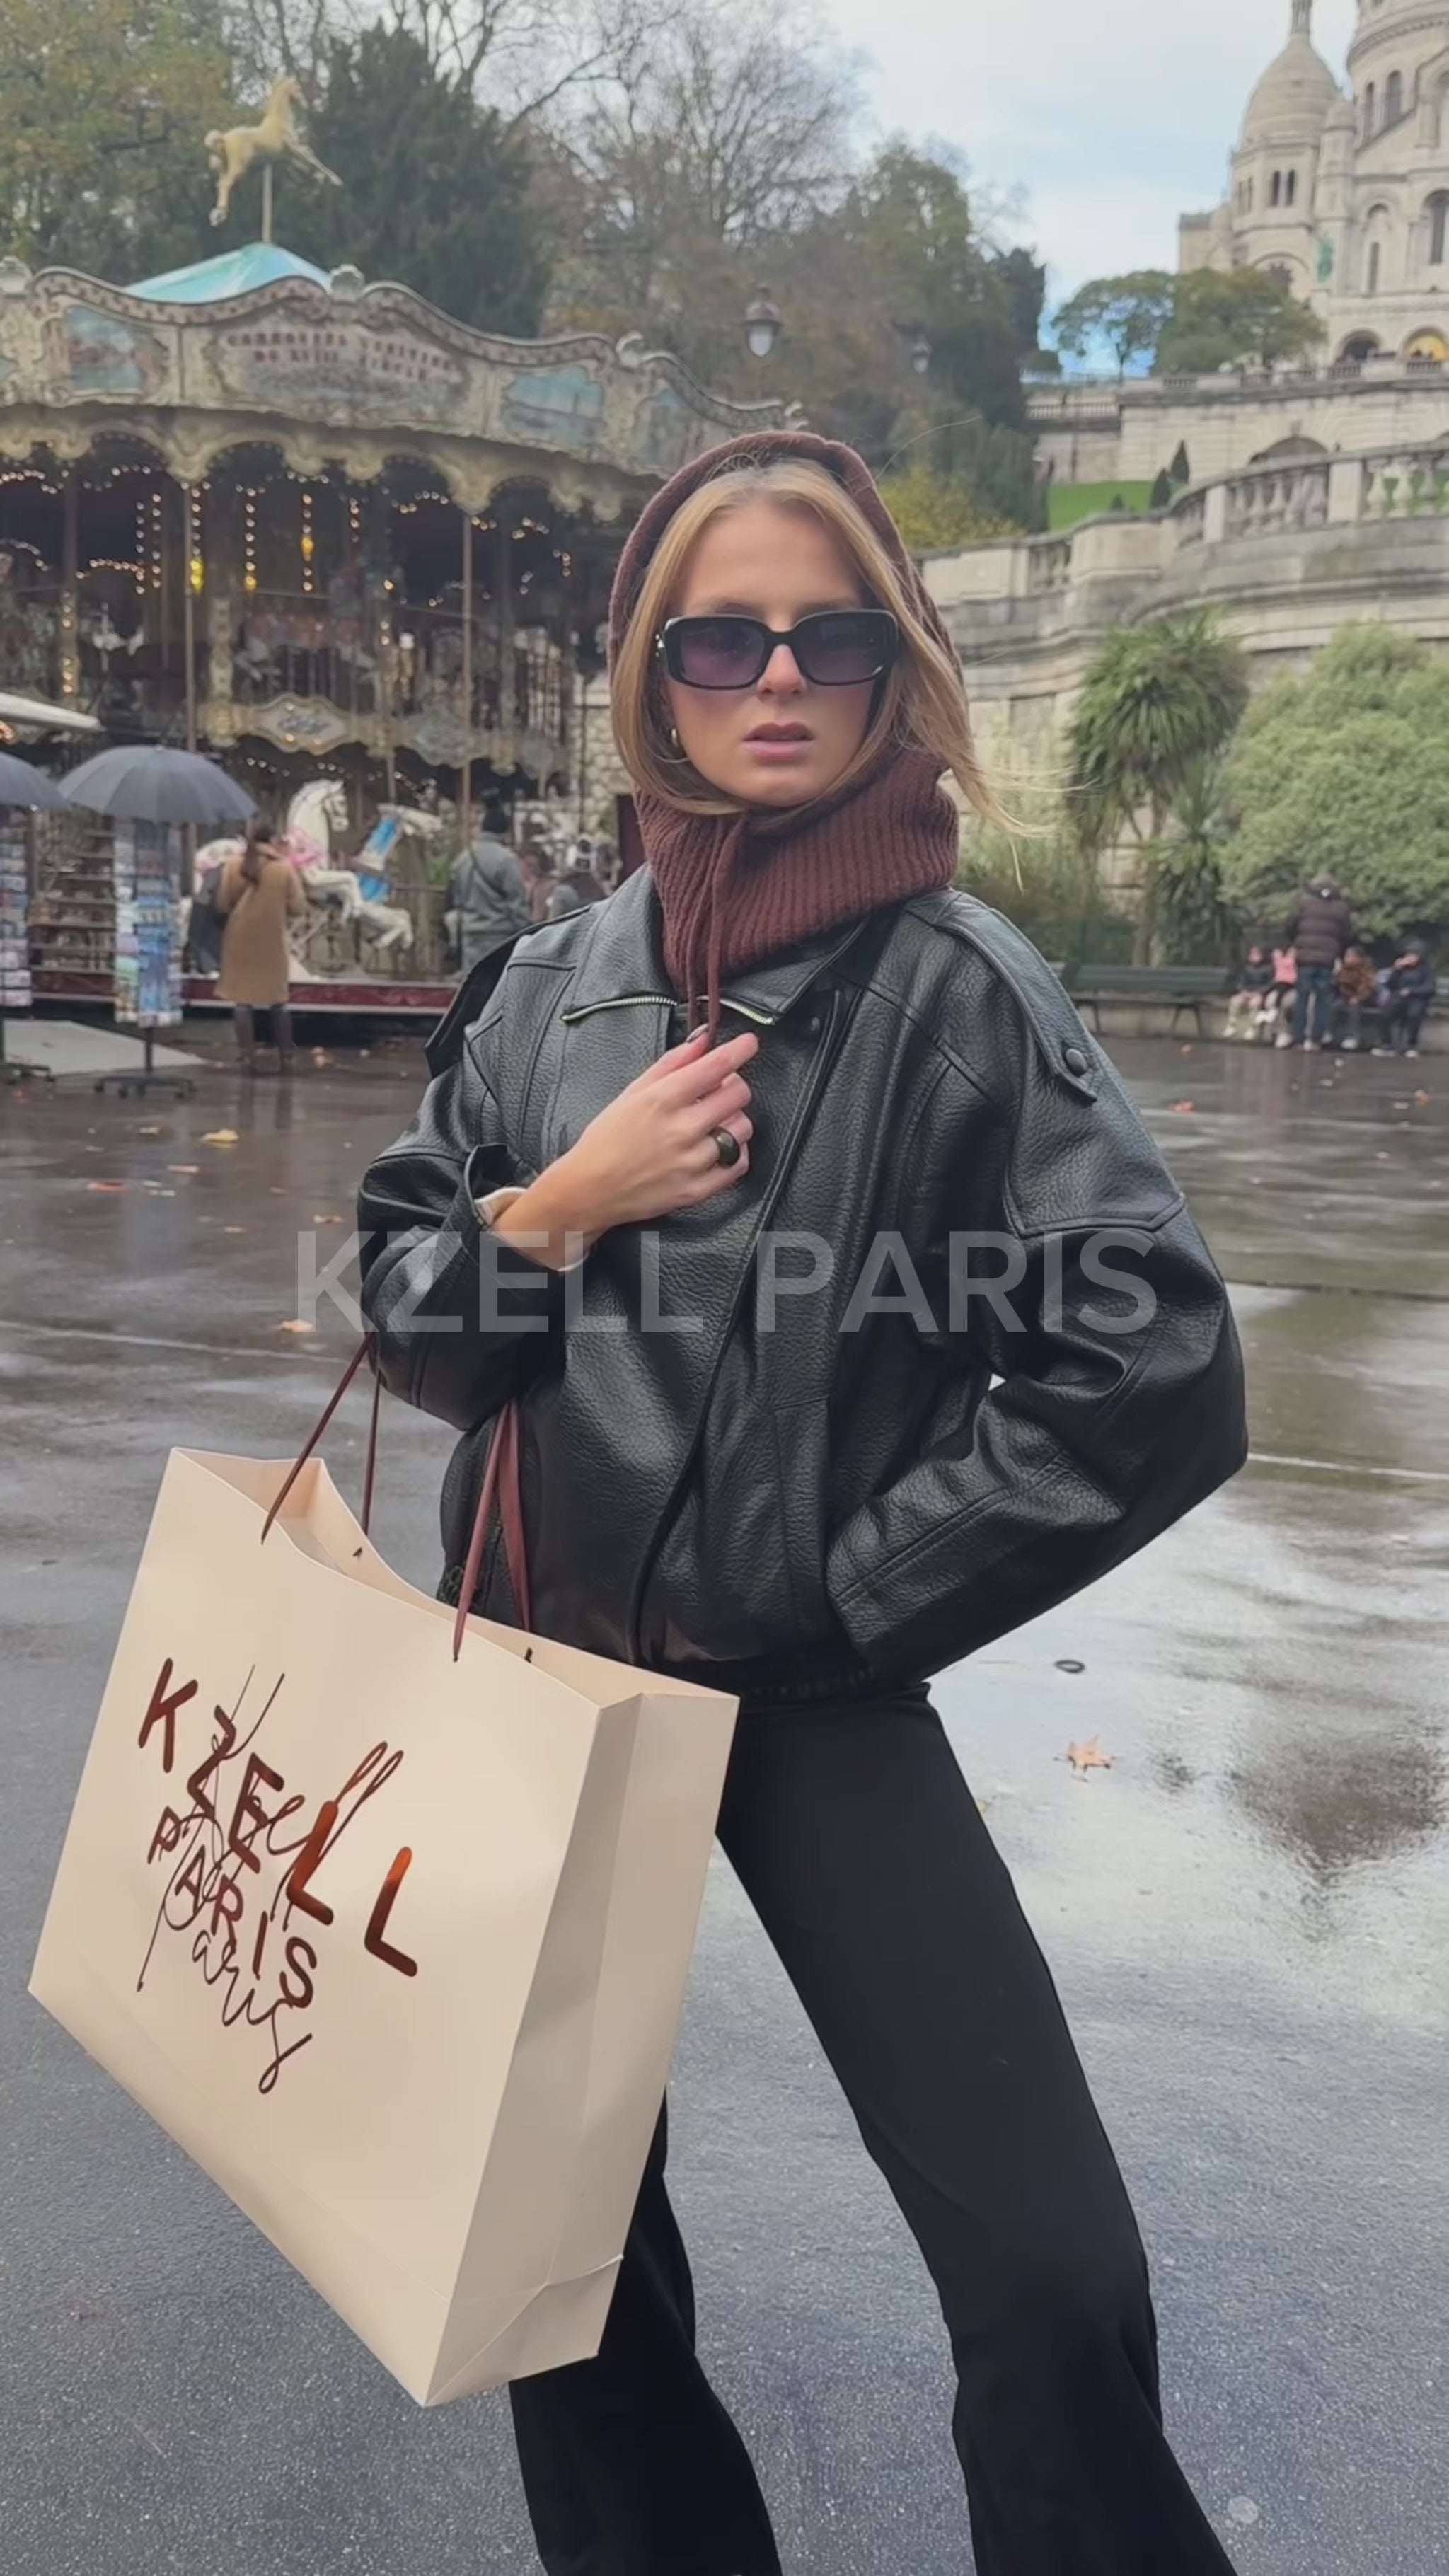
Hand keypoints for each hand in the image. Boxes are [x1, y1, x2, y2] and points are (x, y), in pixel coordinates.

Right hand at [494, 1026, 756, 1263]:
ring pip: (742, 1129)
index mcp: (663, 1099)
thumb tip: (702, 1041)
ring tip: (712, 1123)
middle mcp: (681, 1129)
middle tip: (717, 1091)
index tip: (749, 1043)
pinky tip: (718, 1148)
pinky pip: (738, 1164)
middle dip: (733, 1086)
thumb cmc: (607, 1139)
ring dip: (733, 1120)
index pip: (716, 1066)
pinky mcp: (697, 1189)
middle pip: (738, 1095)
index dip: (739, 1050)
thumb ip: (671, 1064)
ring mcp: (691, 1161)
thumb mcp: (632, 1091)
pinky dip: (735, 1153)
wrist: (590, 1188)